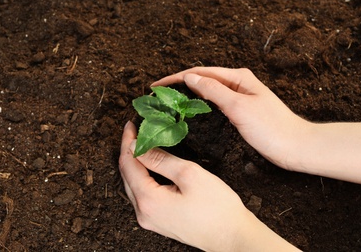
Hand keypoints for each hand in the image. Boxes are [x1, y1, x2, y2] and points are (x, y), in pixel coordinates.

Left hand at [119, 121, 298, 250]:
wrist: (232, 237)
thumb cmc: (217, 207)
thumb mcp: (189, 174)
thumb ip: (160, 159)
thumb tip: (137, 147)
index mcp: (148, 201)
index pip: (128, 164)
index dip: (127, 142)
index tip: (131, 124)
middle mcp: (143, 213)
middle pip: (127, 176)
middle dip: (130, 151)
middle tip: (136, 131)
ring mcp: (150, 220)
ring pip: (134, 186)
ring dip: (136, 164)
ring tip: (141, 144)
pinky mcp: (159, 222)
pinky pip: (143, 196)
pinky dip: (144, 177)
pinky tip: (150, 167)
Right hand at [152, 67, 307, 169]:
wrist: (295, 147)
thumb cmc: (271, 128)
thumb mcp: (239, 107)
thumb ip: (214, 90)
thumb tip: (190, 77)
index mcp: (238, 77)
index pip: (200, 72)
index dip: (176, 78)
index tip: (156, 86)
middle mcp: (237, 83)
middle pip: (202, 79)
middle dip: (179, 84)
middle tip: (158, 95)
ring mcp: (238, 97)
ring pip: (207, 91)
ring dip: (188, 94)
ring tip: (169, 101)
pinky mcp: (239, 111)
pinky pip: (214, 103)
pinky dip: (199, 104)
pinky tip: (190, 111)